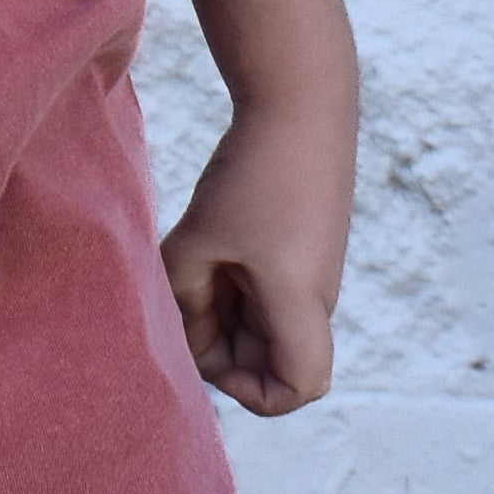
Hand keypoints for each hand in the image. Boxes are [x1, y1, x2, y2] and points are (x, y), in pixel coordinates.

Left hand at [161, 113, 347, 415]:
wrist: (303, 102)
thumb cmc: (253, 172)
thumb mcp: (200, 237)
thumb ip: (182, 293)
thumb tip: (179, 328)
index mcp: (298, 305)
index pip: (298, 390)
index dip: (251, 392)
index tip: (208, 348)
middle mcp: (314, 299)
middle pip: (270, 360)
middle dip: (219, 344)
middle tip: (184, 295)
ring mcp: (310, 274)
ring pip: (263, 324)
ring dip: (222, 309)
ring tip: (193, 261)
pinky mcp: (303, 250)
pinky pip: (266, 291)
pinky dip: (233, 282)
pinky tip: (208, 244)